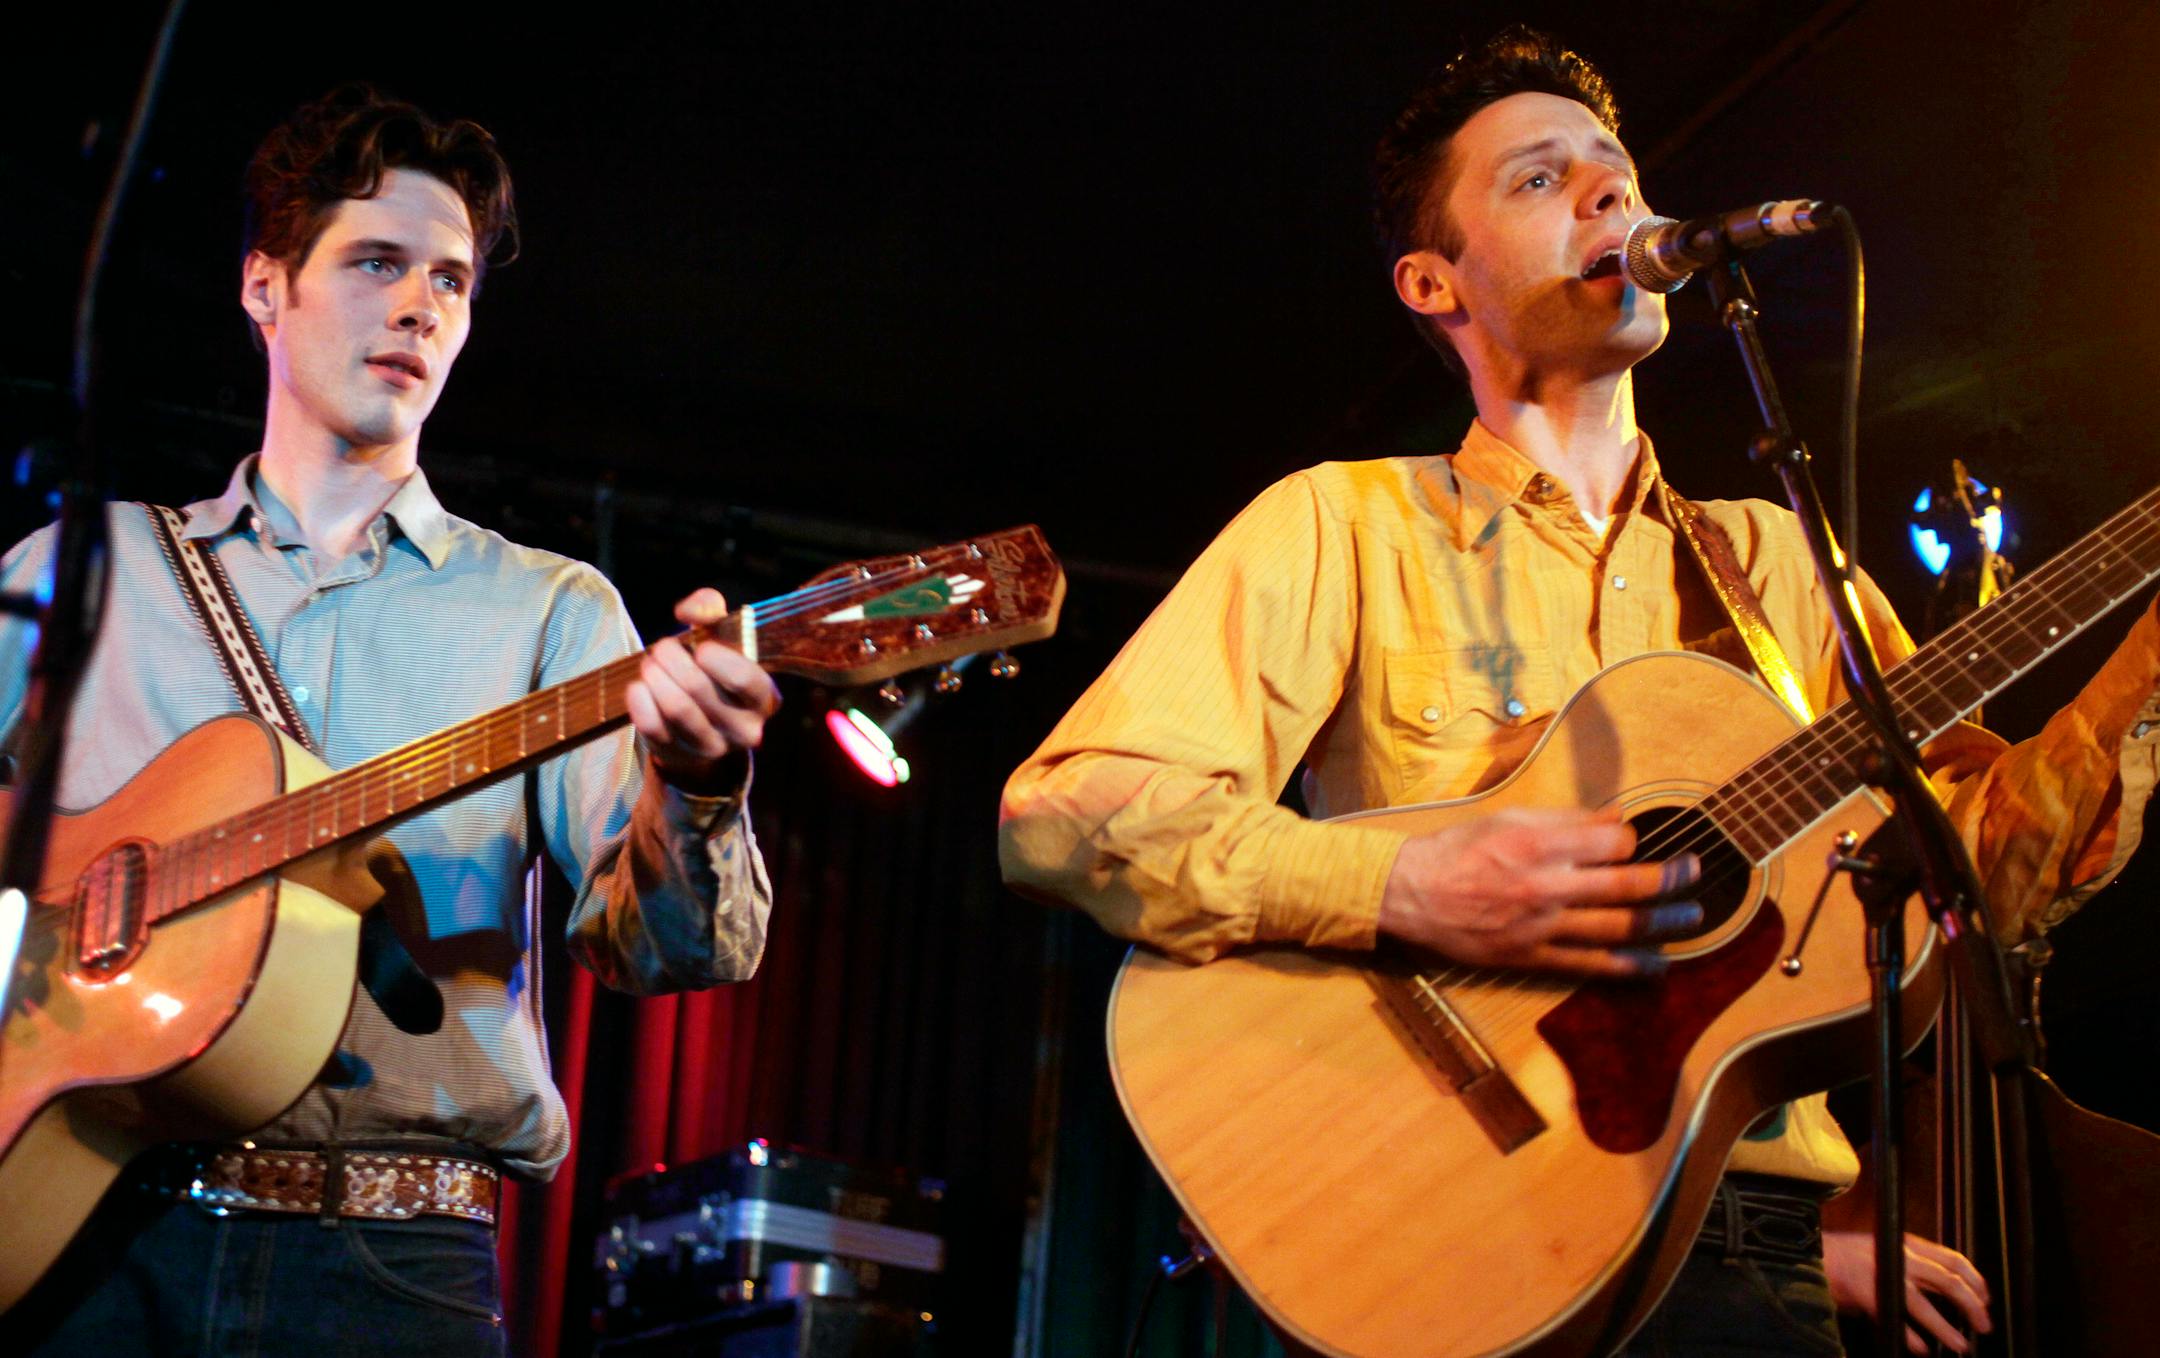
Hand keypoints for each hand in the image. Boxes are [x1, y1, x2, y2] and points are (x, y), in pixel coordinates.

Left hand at [625, 588, 781, 791]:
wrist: (704, 727)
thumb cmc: (715, 673)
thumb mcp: (722, 639)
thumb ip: (710, 611)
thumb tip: (689, 611)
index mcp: (765, 698)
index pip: (746, 680)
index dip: (719, 660)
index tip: (700, 647)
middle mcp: (745, 729)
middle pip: (700, 689)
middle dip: (673, 659)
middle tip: (661, 647)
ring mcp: (713, 747)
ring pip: (677, 709)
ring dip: (655, 678)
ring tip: (649, 664)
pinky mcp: (680, 756)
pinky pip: (653, 727)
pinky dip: (640, 702)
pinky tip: (638, 687)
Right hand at [1377, 807, 1699, 976]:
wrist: (1410, 894)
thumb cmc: (1456, 850)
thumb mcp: (1508, 819)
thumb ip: (1565, 820)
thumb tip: (1614, 818)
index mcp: (1538, 845)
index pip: (1610, 842)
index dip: (1630, 840)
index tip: (1633, 842)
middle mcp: (1544, 885)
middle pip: (1624, 885)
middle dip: (1669, 879)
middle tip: (1696, 873)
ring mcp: (1540, 926)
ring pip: (1614, 927)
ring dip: (1660, 924)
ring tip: (1692, 919)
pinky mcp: (1530, 956)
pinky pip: (1587, 965)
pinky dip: (1624, 967)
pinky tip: (1654, 965)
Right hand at [1822, 1230, 1991, 1354]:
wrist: (1808, 1251)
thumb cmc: (1844, 1254)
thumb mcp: (1882, 1248)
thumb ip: (1909, 1261)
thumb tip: (1941, 1283)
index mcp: (1906, 1243)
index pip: (1952, 1259)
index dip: (1975, 1280)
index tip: (1986, 1297)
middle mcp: (1898, 1256)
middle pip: (1948, 1281)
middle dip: (1972, 1305)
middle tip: (1983, 1325)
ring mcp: (1881, 1274)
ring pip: (1924, 1303)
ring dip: (1945, 1328)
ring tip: (1960, 1345)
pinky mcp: (1864, 1292)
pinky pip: (1895, 1319)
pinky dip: (1911, 1337)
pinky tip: (1922, 1349)